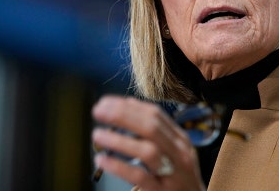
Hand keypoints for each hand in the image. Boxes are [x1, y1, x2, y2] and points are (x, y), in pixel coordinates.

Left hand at [91, 95, 206, 190]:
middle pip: (151, 128)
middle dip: (123, 116)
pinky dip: (119, 167)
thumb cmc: (180, 177)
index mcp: (180, 140)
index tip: (106, 102)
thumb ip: (156, 132)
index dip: (128, 106)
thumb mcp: (175, 151)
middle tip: (99, 111)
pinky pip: (140, 177)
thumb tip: (129, 104)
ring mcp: (173, 173)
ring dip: (120, 140)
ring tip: (97, 135)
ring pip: (147, 151)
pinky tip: (103, 160)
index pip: (155, 115)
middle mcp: (179, 153)